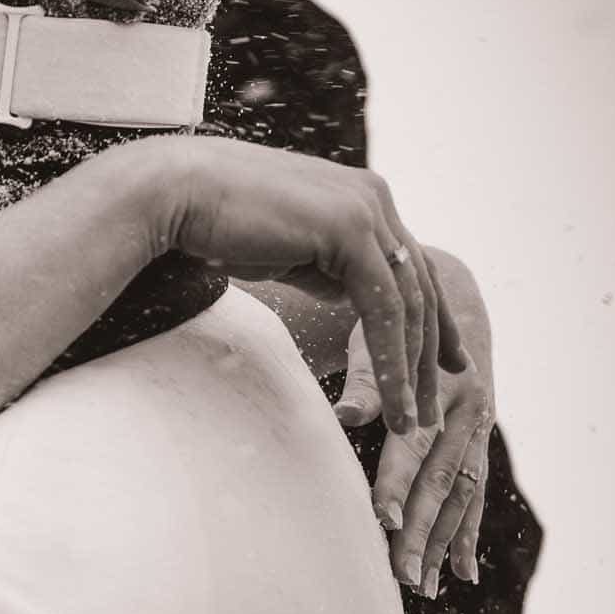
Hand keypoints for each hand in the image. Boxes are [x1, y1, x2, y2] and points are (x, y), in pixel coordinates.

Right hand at [131, 137, 462, 435]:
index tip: (441, 364)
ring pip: (408, 303)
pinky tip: (391, 399)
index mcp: (360, 197)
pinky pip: (384, 309)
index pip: (409, 267)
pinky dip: (391, 361)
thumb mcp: (282, 248)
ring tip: (409, 421)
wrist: (172, 192)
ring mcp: (366, 209)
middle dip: (430, 353)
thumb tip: (340, 289)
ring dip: (411, 370)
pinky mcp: (350, 229)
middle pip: (420, 286)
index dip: (430, 319)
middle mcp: (373, 197)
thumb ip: (320, 264)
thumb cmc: (209, 221)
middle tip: (432, 409)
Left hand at [335, 248, 497, 593]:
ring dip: (444, 545)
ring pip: (463, 496)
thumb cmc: (394, 324)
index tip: (382, 521)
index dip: (397, 483)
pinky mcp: (481, 444)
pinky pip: (477, 496)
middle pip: (441, 482)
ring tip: (426, 588)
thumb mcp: (378, 340)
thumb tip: (343, 414)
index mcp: (436, 389)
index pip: (412, 445)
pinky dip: (468, 535)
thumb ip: (366, 382)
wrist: (451, 299)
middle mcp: (466, 414)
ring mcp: (480, 432)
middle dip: (422, 532)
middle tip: (402, 578)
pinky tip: (462, 575)